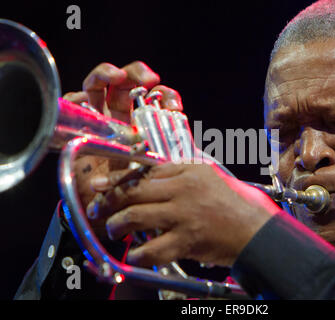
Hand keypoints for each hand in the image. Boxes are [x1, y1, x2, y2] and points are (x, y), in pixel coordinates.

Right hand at [62, 61, 182, 237]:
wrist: (106, 212)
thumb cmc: (133, 190)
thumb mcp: (156, 170)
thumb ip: (171, 155)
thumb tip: (191, 143)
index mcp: (142, 126)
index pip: (153, 100)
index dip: (164, 95)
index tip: (173, 101)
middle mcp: (120, 120)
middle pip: (125, 86)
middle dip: (136, 74)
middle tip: (149, 79)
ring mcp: (97, 120)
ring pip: (99, 86)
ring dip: (107, 74)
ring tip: (118, 75)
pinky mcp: (76, 126)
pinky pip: (73, 102)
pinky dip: (80, 94)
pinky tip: (90, 98)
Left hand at [87, 161, 280, 266]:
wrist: (255, 230)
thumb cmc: (234, 203)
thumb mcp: (208, 176)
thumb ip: (180, 173)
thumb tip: (149, 176)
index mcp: (188, 171)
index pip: (143, 171)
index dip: (117, 178)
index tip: (100, 183)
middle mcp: (182, 189)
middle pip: (133, 191)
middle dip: (108, 201)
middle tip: (97, 208)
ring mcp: (183, 215)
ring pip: (135, 217)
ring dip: (117, 225)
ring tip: (114, 230)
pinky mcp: (186, 240)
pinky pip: (151, 250)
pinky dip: (138, 254)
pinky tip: (135, 255)